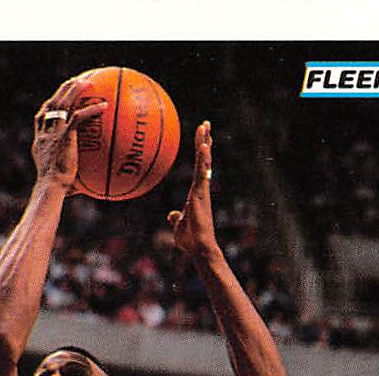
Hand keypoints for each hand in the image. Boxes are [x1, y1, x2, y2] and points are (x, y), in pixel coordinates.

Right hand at [32, 78, 107, 192]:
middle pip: (52, 103)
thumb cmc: (55, 190)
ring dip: (75, 90)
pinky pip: (79, 117)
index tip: (58, 99)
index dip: (50, 106)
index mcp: (40, 141)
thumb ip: (70, 178)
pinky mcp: (65, 136)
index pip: (42, 117)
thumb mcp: (59, 180)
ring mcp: (54, 132)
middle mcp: (45, 132)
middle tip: (74, 82)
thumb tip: (82, 189)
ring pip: (63, 103)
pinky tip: (104, 106)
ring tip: (87, 82)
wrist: (50, 187)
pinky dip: (91, 110)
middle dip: (63, 90)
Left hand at [167, 121, 219, 260]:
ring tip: (205, 126)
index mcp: (197, 193)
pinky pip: (201, 172)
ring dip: (204, 143)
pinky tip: (203, 145)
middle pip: (203, 160)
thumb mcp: (179, 226)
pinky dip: (203, 158)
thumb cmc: (191, 241)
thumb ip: (176, 218)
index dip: (201, 154)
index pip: (199, 169)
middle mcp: (201, 188)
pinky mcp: (201, 193)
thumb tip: (172, 215)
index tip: (203, 139)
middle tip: (206, 124)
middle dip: (205, 141)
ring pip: (203, 162)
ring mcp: (202, 190)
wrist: (199, 248)